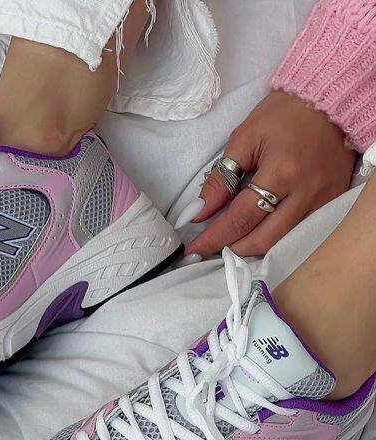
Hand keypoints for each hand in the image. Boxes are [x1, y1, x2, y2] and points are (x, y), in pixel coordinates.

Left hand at [184, 90, 355, 257]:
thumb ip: (220, 179)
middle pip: (263, 239)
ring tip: (233, 243)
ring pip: (283, 242)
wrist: (330, 99)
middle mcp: (306, 192)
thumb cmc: (283, 115)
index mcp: (281, 172)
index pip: (240, 218)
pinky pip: (302, 233)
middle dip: (233, 248)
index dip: (214, 237)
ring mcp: (324, 200)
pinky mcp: (335, 201)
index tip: (194, 250)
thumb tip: (199, 213)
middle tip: (213, 248)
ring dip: (254, 247)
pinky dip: (278, 239)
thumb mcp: (243, 139)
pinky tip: (260, 234)